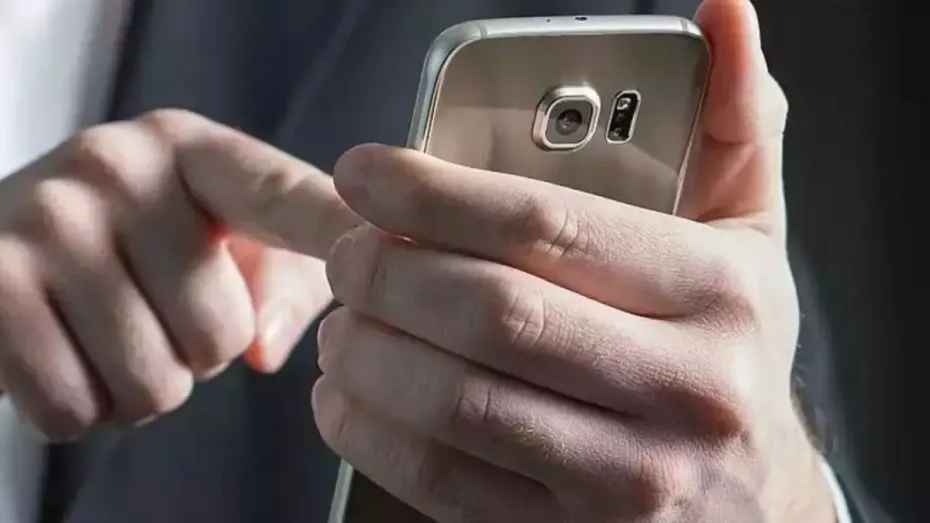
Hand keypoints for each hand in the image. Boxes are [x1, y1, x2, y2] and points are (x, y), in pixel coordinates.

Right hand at [0, 110, 357, 439]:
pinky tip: (65, 352)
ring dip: (143, 385)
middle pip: (223, 333)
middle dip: (199, 351)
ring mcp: (44, 222)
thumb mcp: (211, 236)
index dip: (347, 235)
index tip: (398, 250)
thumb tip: (269, 351)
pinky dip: (80, 407)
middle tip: (155, 309)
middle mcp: (116, 167)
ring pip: (155, 383)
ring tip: (111, 330)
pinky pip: (75, 409)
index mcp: (191, 149)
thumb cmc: (126, 243)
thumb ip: (279, 282)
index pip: (287, 199)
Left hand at [314, 0, 834, 520]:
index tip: (364, 174)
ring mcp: (628, 482)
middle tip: (345, 251)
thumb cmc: (731, 347)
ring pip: (455, 405)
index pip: (547, 228)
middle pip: (489, 316)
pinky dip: (370, 433)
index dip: (434, 194)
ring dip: (366, 353)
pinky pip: (443, 484)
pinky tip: (348, 395)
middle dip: (386, 274)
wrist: (756, 503)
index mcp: (720, 294)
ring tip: (343, 318)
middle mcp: (685, 392)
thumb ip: (736, 123)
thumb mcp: (751, 234)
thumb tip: (722, 13)